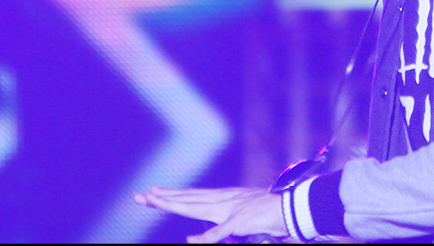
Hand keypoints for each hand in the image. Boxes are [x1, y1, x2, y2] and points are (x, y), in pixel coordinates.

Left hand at [133, 186, 288, 242]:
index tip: (153, 192)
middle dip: (164, 198)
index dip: (172, 195)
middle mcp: (224, 200)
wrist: (292, 206)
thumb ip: (221, 226)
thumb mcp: (242, 217)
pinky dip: (206, 237)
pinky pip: (220, 232)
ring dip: (175, 205)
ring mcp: (231, 210)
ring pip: (197, 207)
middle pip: (188, 199)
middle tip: (141, 195)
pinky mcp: (240, 221)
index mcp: (224, 199)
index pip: (192, 196)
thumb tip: (200, 236)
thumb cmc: (270, 211)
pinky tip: (191, 241)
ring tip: (155, 201)